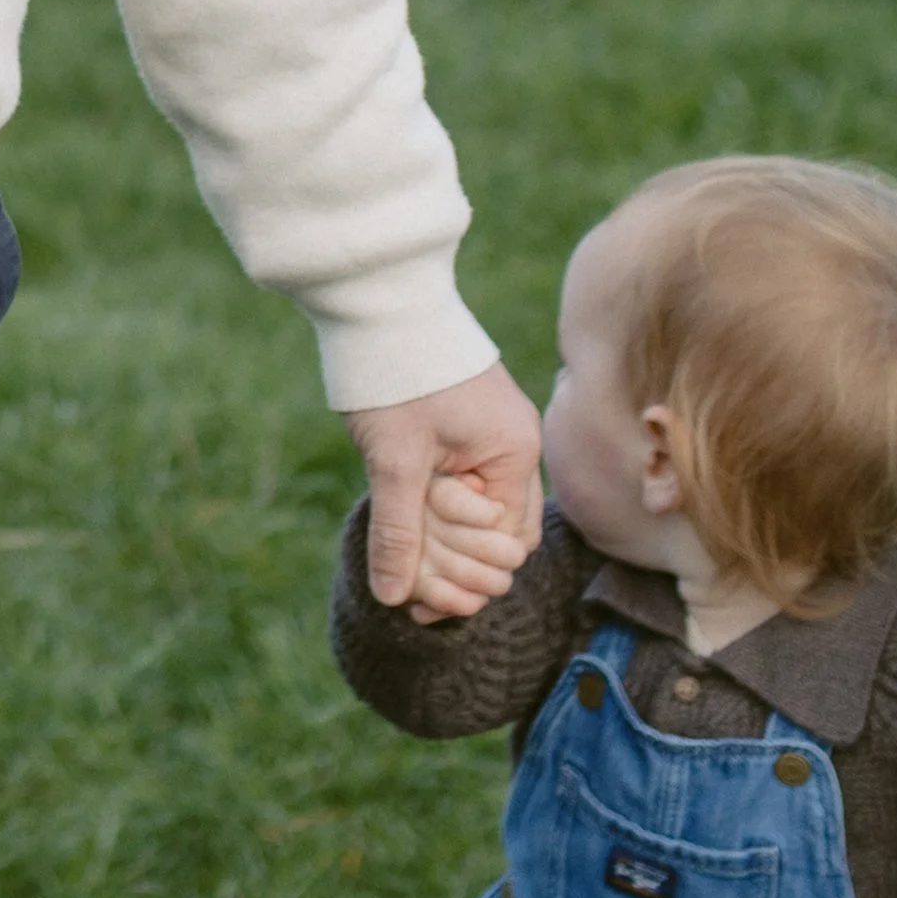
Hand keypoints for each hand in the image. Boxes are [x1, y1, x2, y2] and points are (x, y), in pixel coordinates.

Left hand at [347, 360, 542, 622]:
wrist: (379, 298)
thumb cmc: (394, 375)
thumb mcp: (393, 460)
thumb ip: (399, 531)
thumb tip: (393, 598)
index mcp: (515, 452)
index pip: (510, 545)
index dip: (467, 576)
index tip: (420, 599)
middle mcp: (517, 443)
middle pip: (504, 534)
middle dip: (460, 566)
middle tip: (412, 594)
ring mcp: (496, 431)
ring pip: (484, 511)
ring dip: (448, 540)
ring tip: (403, 564)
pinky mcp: (471, 421)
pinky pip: (469, 483)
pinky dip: (441, 508)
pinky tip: (406, 524)